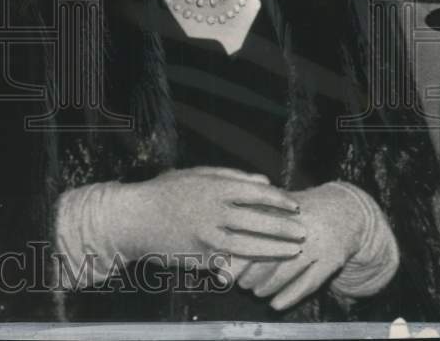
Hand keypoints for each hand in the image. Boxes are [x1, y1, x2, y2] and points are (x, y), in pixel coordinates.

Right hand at [113, 166, 304, 265]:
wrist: (136, 218)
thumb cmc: (165, 191)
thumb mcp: (195, 175)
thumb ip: (230, 176)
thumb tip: (264, 182)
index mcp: (214, 187)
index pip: (256, 193)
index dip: (279, 200)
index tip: (294, 205)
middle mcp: (214, 211)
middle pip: (258, 221)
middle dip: (284, 228)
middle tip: (303, 231)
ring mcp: (208, 236)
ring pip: (250, 245)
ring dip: (275, 249)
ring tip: (293, 251)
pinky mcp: (202, 256)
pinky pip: (232, 261)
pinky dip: (251, 264)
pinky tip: (265, 266)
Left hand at [232, 182, 364, 309]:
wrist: (344, 210)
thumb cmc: (297, 212)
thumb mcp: (275, 205)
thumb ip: (248, 220)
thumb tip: (219, 249)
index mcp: (280, 209)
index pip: (250, 234)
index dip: (234, 255)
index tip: (220, 270)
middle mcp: (298, 225)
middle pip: (268, 253)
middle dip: (250, 272)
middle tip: (239, 283)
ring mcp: (317, 243)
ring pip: (287, 269)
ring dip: (268, 285)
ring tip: (255, 291)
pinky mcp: (332, 259)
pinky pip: (310, 282)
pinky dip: (291, 296)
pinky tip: (276, 305)